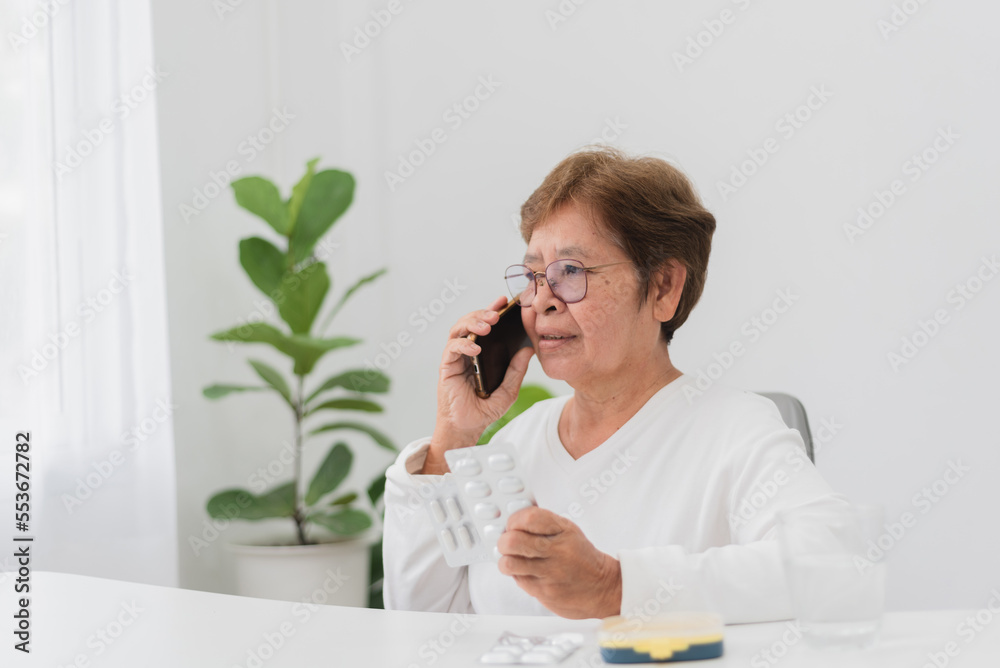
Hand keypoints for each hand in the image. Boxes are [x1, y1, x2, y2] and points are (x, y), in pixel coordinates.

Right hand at [423, 296, 533, 473]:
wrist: (467, 428)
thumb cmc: (484, 410)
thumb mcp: (508, 390)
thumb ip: (517, 370)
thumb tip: (528, 349)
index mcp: (481, 353)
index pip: (486, 325)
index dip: (493, 310)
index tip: (505, 301)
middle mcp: (467, 351)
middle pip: (470, 322)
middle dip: (483, 313)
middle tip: (496, 314)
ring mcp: (456, 358)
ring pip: (458, 329)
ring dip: (472, 323)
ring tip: (487, 325)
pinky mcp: (447, 366)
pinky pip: (452, 348)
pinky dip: (464, 344)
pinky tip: (476, 347)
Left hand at [497, 507, 621, 618]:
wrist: (603, 588)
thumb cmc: (582, 558)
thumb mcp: (569, 532)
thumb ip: (544, 525)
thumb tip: (515, 521)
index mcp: (563, 530)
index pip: (529, 517)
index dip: (514, 520)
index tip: (512, 525)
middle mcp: (557, 550)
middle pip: (513, 541)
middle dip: (503, 541)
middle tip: (506, 543)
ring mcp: (550, 572)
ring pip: (510, 563)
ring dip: (506, 561)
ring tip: (512, 560)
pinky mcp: (545, 591)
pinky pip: (518, 580)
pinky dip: (517, 575)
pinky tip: (526, 573)